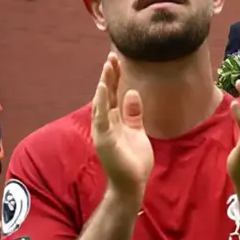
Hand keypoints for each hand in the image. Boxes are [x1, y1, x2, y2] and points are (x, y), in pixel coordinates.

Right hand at [92, 54, 153, 198]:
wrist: (132, 184)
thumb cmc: (134, 160)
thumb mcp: (138, 132)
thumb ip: (133, 114)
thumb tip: (132, 93)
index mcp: (115, 120)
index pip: (114, 94)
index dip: (115, 77)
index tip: (118, 60)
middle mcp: (107, 123)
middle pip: (107, 94)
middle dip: (109, 75)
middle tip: (112, 56)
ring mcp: (104, 130)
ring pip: (102, 102)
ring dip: (104, 84)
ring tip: (107, 66)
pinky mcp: (104, 139)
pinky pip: (102, 118)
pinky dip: (101, 102)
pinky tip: (102, 88)